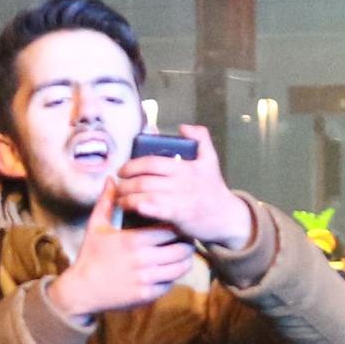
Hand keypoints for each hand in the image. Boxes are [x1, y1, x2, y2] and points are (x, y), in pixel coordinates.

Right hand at [50, 184, 201, 319]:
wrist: (82, 290)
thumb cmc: (90, 255)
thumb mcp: (96, 226)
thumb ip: (106, 201)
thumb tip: (111, 179)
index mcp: (134, 240)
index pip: (170, 229)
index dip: (178, 225)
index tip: (177, 223)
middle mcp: (143, 259)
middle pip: (182, 248)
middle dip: (186, 243)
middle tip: (185, 239)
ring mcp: (147, 279)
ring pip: (181, 267)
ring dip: (184, 260)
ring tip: (181, 254)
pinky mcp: (148, 295)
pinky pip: (171, 283)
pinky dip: (173, 277)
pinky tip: (167, 270)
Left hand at [103, 126, 250, 253]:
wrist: (227, 217)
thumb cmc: (214, 189)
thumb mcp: (211, 160)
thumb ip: (201, 139)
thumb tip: (183, 127)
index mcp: (185, 166)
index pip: (152, 162)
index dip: (133, 165)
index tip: (122, 171)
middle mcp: (181, 181)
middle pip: (144, 179)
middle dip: (126, 183)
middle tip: (117, 186)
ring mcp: (180, 199)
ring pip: (146, 194)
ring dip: (128, 196)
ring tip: (120, 199)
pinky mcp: (179, 216)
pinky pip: (154, 210)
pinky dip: (139, 207)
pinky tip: (131, 208)